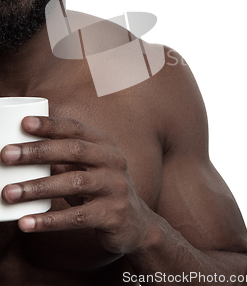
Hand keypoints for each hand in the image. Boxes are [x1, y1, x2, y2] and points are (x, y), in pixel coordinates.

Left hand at [0, 116, 152, 254]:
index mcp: (105, 144)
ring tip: (8, 193)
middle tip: (6, 155)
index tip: (23, 123)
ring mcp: (115, 187)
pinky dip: (49, 220)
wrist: (135, 223)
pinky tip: (26, 223)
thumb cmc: (100, 189)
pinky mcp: (112, 214)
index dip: (50, 124)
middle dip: (37, 152)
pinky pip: (77, 217)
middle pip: (74, 150)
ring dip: (38, 187)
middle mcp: (113, 160)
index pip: (76, 128)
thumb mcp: (86, 169)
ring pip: (74, 183)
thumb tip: (22, 151)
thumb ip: (62, 159)